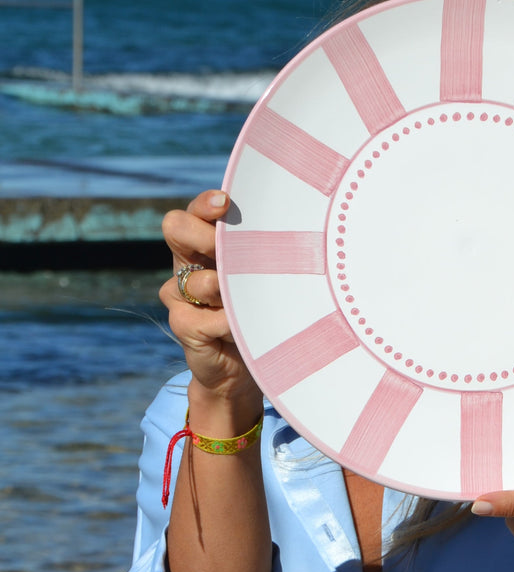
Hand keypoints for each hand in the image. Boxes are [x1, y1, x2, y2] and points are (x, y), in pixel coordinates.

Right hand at [159, 190, 260, 409]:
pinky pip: (210, 317)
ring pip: (200, 280)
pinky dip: (233, 324)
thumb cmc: (257, 312)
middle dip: (206, 236)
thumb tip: (279, 231)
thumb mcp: (260, 279)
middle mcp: (184, 264)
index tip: (225, 205)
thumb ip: (258, 254)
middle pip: (176, 228)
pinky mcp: (181, 325)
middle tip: (230, 253)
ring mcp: (178, 295)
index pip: (193, 213)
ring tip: (250, 307)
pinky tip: (242, 332)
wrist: (242, 367)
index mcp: (202, 246)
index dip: (205, 205)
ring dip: (230, 292)